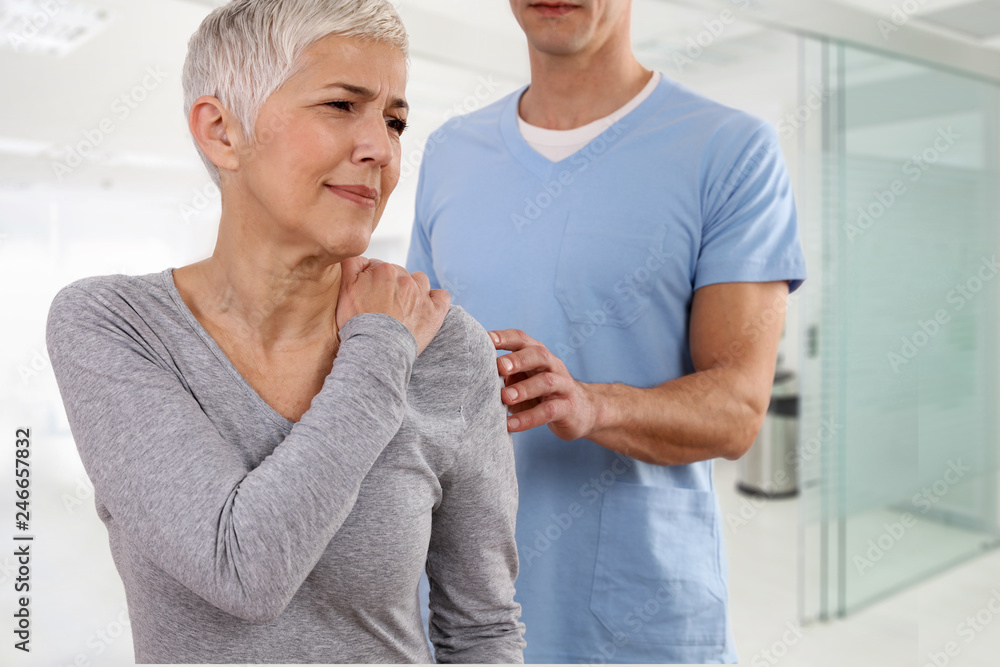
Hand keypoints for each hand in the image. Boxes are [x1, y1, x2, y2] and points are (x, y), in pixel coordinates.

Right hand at [336, 256, 450, 354]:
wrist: (376, 350)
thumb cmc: (357, 323)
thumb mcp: (344, 290)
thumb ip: (351, 265)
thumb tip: (362, 258)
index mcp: (383, 270)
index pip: (379, 267)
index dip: (373, 280)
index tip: (370, 295)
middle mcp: (405, 278)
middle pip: (399, 274)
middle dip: (392, 285)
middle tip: (383, 306)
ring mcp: (421, 295)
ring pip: (420, 281)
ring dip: (413, 289)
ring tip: (403, 307)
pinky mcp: (434, 312)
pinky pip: (442, 296)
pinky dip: (436, 300)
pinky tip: (426, 308)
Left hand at [489, 329, 597, 438]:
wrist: (581, 411)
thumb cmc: (541, 394)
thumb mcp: (523, 379)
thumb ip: (505, 375)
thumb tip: (476, 376)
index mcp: (537, 354)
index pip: (521, 339)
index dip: (505, 337)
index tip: (486, 339)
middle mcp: (552, 365)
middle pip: (538, 355)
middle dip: (518, 359)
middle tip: (499, 367)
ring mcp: (563, 385)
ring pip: (547, 381)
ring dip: (524, 389)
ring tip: (505, 398)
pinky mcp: (568, 408)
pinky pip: (549, 411)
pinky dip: (529, 418)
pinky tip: (511, 425)